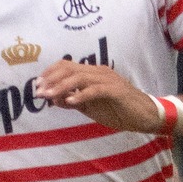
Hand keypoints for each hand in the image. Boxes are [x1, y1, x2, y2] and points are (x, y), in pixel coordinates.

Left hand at [35, 60, 165, 133]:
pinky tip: (70, 102)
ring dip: (61, 86)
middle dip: (51, 79)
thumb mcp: (91, 107)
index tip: (37, 85)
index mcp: (93, 73)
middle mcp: (99, 72)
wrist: (145, 116)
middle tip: (39, 91)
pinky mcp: (116, 90)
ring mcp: (108, 80)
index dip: (50, 73)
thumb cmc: (119, 111)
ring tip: (48, 96)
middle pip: (70, 68)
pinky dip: (81, 95)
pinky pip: (96, 90)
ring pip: (80, 77)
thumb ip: (74, 101)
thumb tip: (54, 99)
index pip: (67, 66)